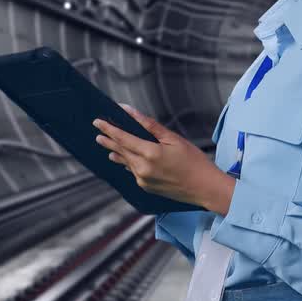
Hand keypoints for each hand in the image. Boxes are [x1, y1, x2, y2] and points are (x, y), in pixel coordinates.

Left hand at [93, 104, 231, 211]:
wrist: (204, 187)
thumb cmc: (193, 160)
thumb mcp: (173, 139)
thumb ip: (150, 126)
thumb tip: (131, 113)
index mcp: (149, 153)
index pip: (123, 138)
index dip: (109, 129)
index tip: (98, 122)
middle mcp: (142, 168)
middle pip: (120, 150)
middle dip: (108, 140)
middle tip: (97, 132)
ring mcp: (143, 180)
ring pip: (125, 162)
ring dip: (115, 152)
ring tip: (106, 145)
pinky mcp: (146, 187)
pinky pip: (132, 171)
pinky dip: (127, 162)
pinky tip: (124, 159)